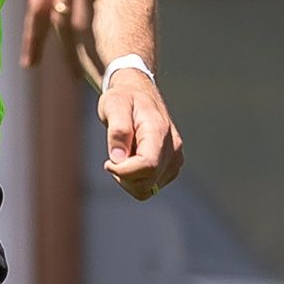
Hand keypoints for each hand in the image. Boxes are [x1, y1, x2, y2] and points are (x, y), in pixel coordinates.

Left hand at [22, 0, 155, 64]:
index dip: (38, 12)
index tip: (37, 31)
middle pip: (39, 7)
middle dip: (34, 37)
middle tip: (28, 65)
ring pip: (59, 19)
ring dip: (64, 49)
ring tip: (71, 76)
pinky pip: (81, 15)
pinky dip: (82, 39)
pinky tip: (87, 56)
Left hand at [99, 66, 183, 200]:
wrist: (139, 94)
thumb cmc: (123, 99)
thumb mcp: (113, 105)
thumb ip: (117, 130)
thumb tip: (118, 158)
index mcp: (159, 130)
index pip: (148, 165)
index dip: (124, 171)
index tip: (108, 162)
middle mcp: (173, 147)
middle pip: (147, 181)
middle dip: (124, 176)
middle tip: (113, 156)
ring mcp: (174, 159)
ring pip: (148, 189)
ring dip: (129, 180)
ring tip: (123, 156)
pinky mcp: (171, 167)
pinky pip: (150, 187)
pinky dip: (136, 180)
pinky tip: (132, 161)